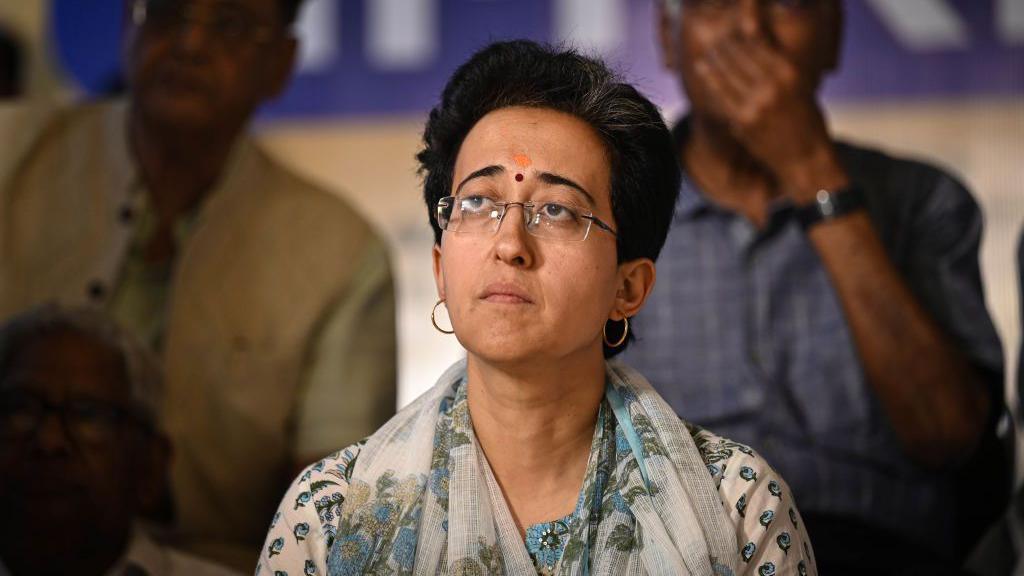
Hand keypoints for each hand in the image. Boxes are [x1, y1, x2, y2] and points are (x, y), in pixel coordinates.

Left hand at [695, 33, 846, 199]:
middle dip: (726, 49)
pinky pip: (722, 96)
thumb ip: (779, 71)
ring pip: (727, 76)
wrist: (804, 158)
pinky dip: (712, 83)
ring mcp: (755, 104)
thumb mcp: (801, 88)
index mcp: (790, 74)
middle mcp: (772, 86)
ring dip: (714, 63)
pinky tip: (704, 74)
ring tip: (706, 57)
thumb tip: (755, 52)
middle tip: (717, 44)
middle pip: (741, 58)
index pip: (760, 48)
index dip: (744, 40)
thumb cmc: (806, 122)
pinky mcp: (742, 121)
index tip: (735, 36)